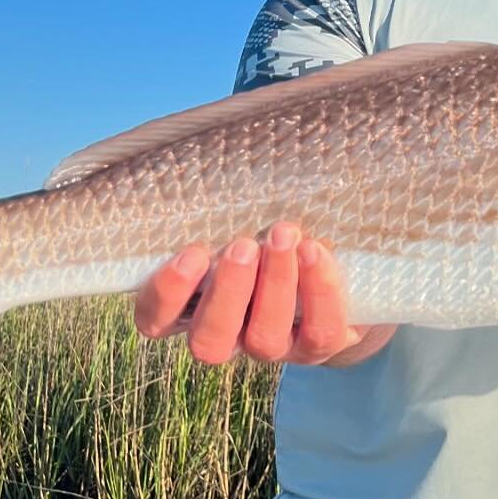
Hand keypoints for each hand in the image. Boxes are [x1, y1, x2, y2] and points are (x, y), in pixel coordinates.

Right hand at [134, 223, 385, 366]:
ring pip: (263, 338)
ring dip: (274, 284)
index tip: (192, 252)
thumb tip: (219, 151)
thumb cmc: (270, 232)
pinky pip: (318, 331)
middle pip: (209, 342)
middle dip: (227, 292)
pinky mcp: (320, 347)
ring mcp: (274, 347)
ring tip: (284, 235)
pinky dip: (318, 289)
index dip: (167, 294)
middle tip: (244, 245)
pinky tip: (314, 250)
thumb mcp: (242, 220)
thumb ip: (221, 206)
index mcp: (194, 308)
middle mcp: (229, 337)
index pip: (156, 320)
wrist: (341, 274)